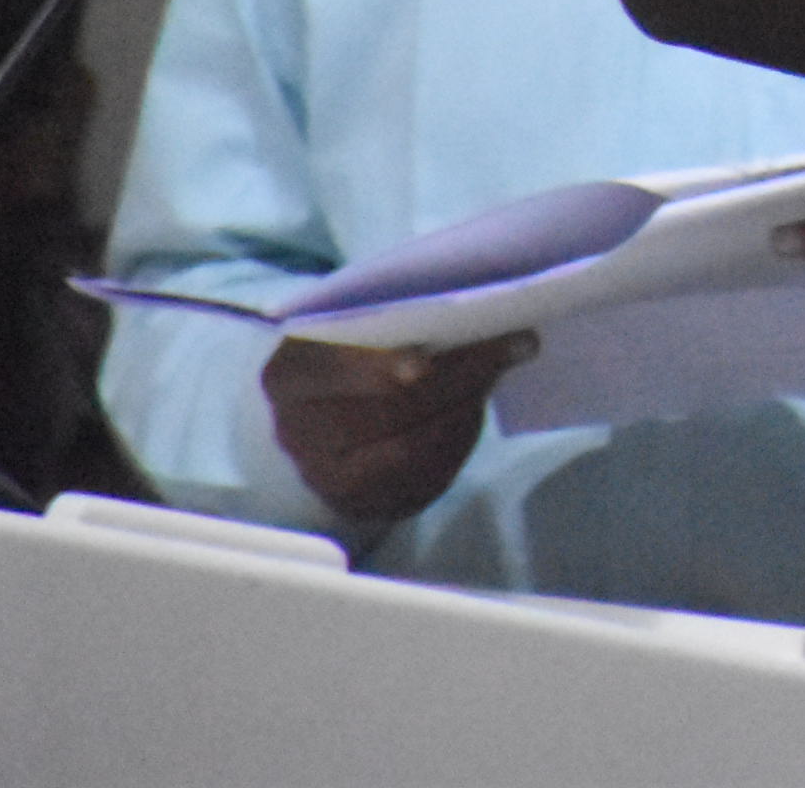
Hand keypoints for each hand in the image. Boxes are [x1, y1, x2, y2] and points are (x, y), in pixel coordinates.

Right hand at [263, 330, 534, 522]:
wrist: (322, 416)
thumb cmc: (346, 353)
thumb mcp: (348, 327)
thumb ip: (388, 315)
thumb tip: (465, 303)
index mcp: (288, 375)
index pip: (329, 370)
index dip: (373, 370)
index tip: (422, 364)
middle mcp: (297, 432)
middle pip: (388, 409)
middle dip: (459, 374)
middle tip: (516, 341)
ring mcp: (329, 476)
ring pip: (414, 444)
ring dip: (469, 401)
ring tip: (506, 363)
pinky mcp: (367, 502)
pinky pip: (426, 474)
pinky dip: (461, 435)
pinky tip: (478, 404)